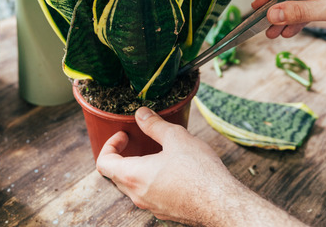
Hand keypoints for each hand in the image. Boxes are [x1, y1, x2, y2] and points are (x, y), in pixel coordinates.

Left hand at [95, 107, 243, 224]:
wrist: (221, 204)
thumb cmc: (199, 172)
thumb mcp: (176, 138)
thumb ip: (154, 125)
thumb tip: (141, 114)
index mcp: (133, 176)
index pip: (103, 163)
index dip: (110, 145)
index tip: (125, 135)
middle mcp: (138, 196)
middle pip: (117, 175)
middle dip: (124, 156)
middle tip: (138, 141)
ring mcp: (151, 206)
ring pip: (134, 187)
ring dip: (138, 169)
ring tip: (157, 153)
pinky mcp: (166, 211)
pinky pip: (150, 195)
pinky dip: (153, 181)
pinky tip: (173, 170)